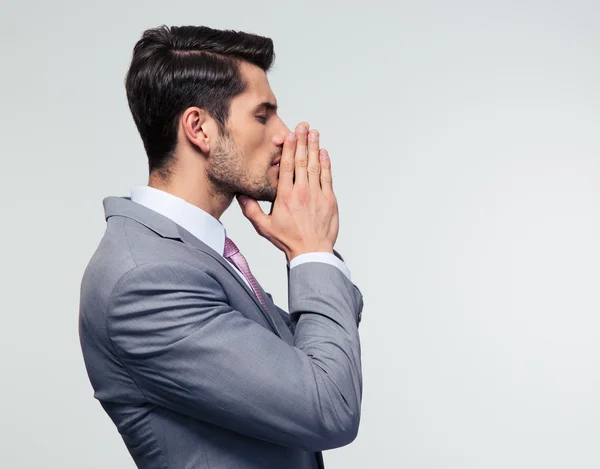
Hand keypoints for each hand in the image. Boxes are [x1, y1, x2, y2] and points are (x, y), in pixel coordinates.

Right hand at [237, 122, 338, 261]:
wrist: (312, 252)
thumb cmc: (288, 240)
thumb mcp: (264, 226)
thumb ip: (251, 209)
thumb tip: (240, 195)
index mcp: (285, 196)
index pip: (287, 166)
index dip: (289, 148)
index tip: (289, 134)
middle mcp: (301, 192)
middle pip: (302, 161)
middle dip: (302, 141)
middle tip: (303, 126)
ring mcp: (317, 195)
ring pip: (315, 166)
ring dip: (314, 148)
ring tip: (313, 133)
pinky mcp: (329, 200)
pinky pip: (327, 177)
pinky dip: (326, 164)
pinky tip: (323, 152)